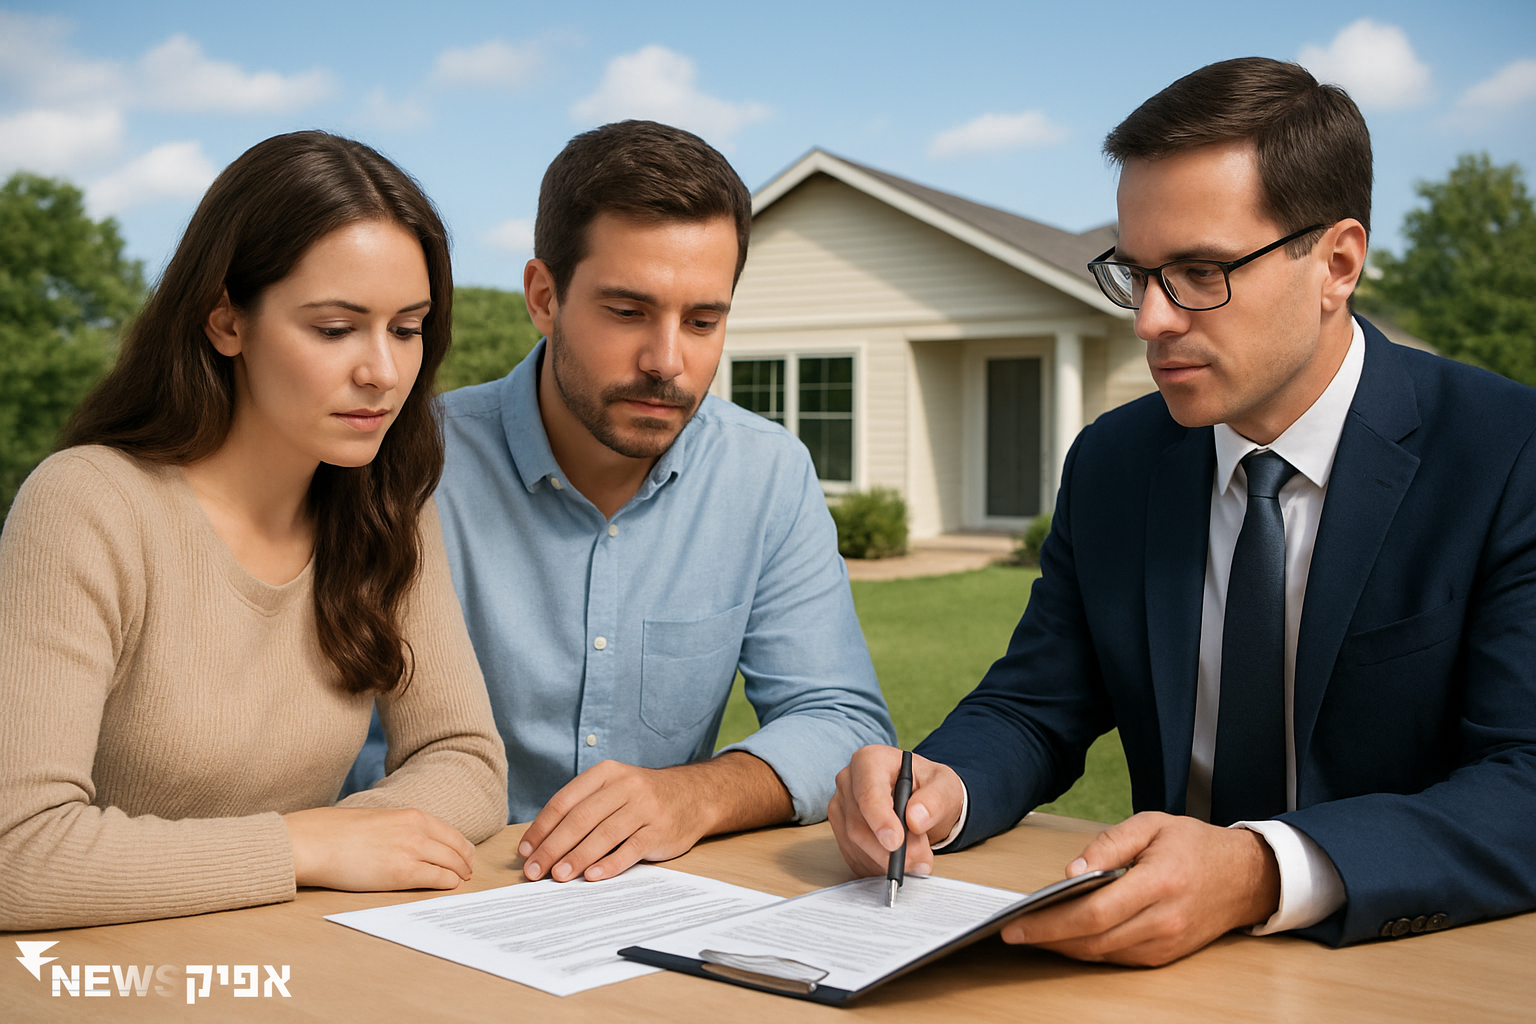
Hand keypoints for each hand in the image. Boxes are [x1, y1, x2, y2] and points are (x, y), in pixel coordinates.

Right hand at [283, 806, 474, 891]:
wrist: (315, 842)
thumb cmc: (338, 833)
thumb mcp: (379, 820)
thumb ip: (400, 829)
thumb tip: (411, 842)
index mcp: (412, 816)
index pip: (451, 833)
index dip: (462, 848)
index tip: (465, 857)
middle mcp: (417, 831)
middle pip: (456, 849)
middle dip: (464, 863)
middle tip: (467, 873)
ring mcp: (412, 851)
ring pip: (451, 865)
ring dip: (459, 875)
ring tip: (460, 882)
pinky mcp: (403, 873)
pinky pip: (438, 879)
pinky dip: (447, 884)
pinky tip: (448, 887)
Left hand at [519, 754, 790, 882]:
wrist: (694, 795)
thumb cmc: (642, 798)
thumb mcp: (614, 788)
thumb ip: (583, 808)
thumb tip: (540, 844)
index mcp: (606, 774)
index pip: (564, 801)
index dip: (541, 828)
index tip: (525, 851)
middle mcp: (625, 786)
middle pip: (580, 819)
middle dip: (552, 847)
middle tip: (535, 871)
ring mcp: (645, 807)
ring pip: (603, 835)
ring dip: (577, 858)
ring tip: (558, 876)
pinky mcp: (660, 830)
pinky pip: (630, 849)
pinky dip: (609, 864)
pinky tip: (593, 876)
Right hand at [827, 745, 966, 878]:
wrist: (921, 799)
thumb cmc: (929, 787)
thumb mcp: (945, 787)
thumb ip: (935, 801)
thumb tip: (916, 819)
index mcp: (870, 761)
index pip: (868, 793)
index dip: (880, 820)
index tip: (896, 842)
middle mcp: (848, 782)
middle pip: (859, 824)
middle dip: (890, 850)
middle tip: (921, 861)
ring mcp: (841, 808)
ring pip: (855, 844)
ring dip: (886, 860)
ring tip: (917, 860)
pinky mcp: (840, 831)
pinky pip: (854, 856)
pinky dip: (878, 866)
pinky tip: (899, 860)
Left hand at [1000, 811, 1280, 965]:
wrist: (1247, 877)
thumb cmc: (1197, 845)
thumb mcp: (1151, 824)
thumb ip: (1108, 844)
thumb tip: (1071, 870)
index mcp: (1158, 882)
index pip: (1093, 912)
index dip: (1051, 923)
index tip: (1018, 924)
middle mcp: (1163, 920)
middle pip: (1094, 940)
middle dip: (1049, 939)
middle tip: (1015, 932)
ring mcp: (1167, 943)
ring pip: (1104, 954)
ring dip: (1065, 947)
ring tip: (1034, 933)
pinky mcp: (1167, 955)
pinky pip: (1119, 958)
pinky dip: (1090, 950)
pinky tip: (1068, 937)